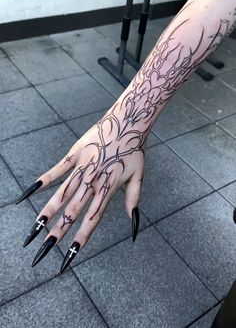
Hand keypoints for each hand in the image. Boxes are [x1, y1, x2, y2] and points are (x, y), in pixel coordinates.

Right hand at [17, 103, 145, 271]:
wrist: (128, 121)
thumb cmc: (134, 149)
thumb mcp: (139, 175)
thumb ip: (133, 198)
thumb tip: (133, 221)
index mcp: (107, 189)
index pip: (92, 220)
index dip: (80, 239)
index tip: (70, 255)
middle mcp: (92, 182)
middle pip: (73, 211)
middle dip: (58, 232)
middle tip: (44, 250)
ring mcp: (82, 168)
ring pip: (62, 194)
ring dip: (49, 212)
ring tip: (36, 227)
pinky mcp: (75, 154)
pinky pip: (57, 169)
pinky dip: (44, 180)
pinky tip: (31, 191)